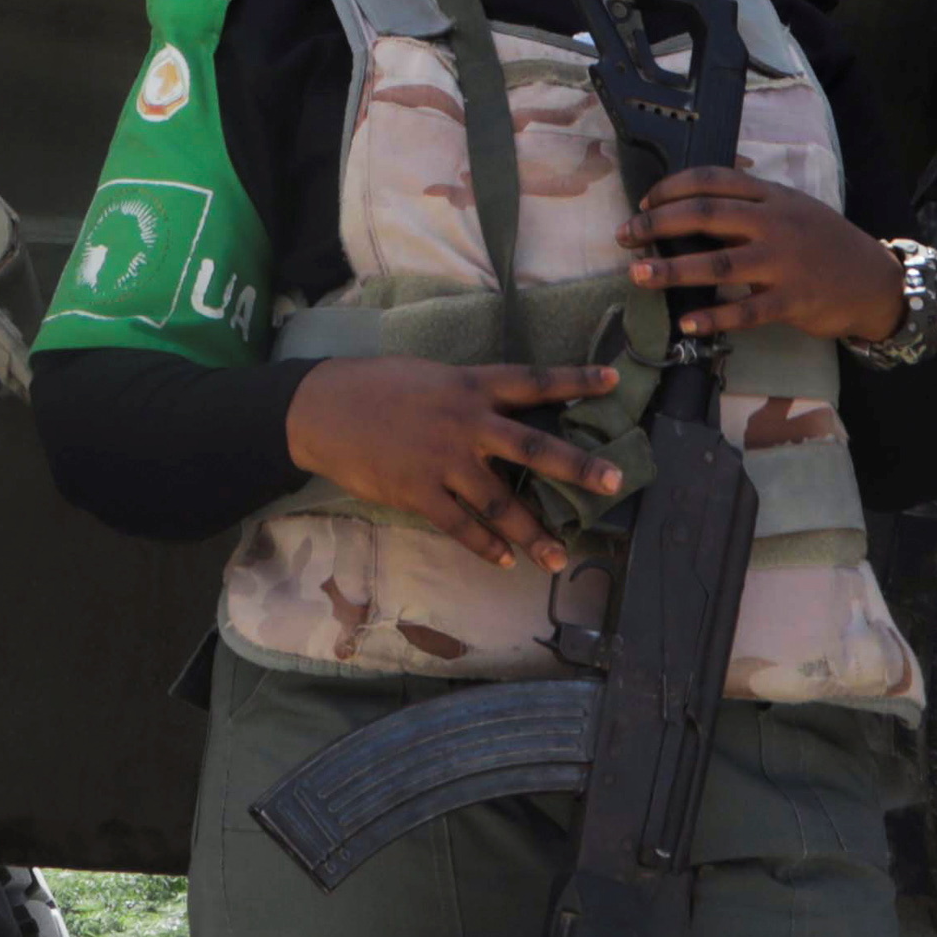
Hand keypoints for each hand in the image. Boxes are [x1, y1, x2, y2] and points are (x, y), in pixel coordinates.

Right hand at [282, 357, 623, 570]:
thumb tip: (499, 408)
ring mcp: (443, 459)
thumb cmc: (376, 386)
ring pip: (500, 502)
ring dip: (533, 532)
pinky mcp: (417, 491)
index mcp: (470, 385)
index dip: (575, 379)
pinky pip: (460, 526)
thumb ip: (469, 393)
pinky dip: (484, 546)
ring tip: (559, 556)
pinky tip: (504, 560)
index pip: (533, 380)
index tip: (615, 379)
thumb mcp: (430, 375)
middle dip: (577, 466)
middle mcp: (465, 421)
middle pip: (534, 447)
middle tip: (613, 482)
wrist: (321, 408)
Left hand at [624, 167, 902, 346]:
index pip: (713, 179)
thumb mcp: (792, 206)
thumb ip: (751, 200)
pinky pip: (745, 312)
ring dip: (673, 270)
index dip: (672, 188)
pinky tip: (686, 323)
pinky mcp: (792, 302)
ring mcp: (784, 264)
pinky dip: (713, 318)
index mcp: (772, 196)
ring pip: (718, 264)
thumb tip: (694, 196)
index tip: (645, 202)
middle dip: (658, 224)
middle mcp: (775, 224)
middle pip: (706, 215)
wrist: (874, 280)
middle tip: (626, 236)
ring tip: (638, 275)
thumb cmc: (824, 242)